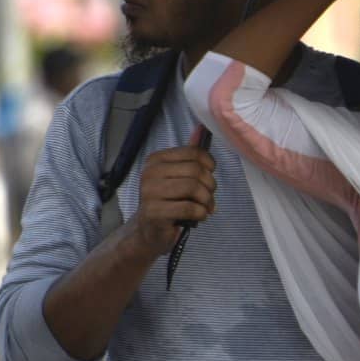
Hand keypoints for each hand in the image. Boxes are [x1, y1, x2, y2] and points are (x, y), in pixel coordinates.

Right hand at [130, 145, 216, 260]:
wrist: (148, 232)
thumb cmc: (167, 201)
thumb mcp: (178, 176)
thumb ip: (189, 154)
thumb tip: (201, 128)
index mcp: (156, 160)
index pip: (193, 152)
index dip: (209, 165)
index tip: (210, 176)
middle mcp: (149, 173)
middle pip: (195, 170)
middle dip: (209, 186)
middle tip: (209, 198)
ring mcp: (149, 192)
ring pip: (193, 188)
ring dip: (206, 201)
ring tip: (205, 208)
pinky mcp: (153, 212)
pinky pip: (188, 208)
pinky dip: (200, 213)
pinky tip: (198, 217)